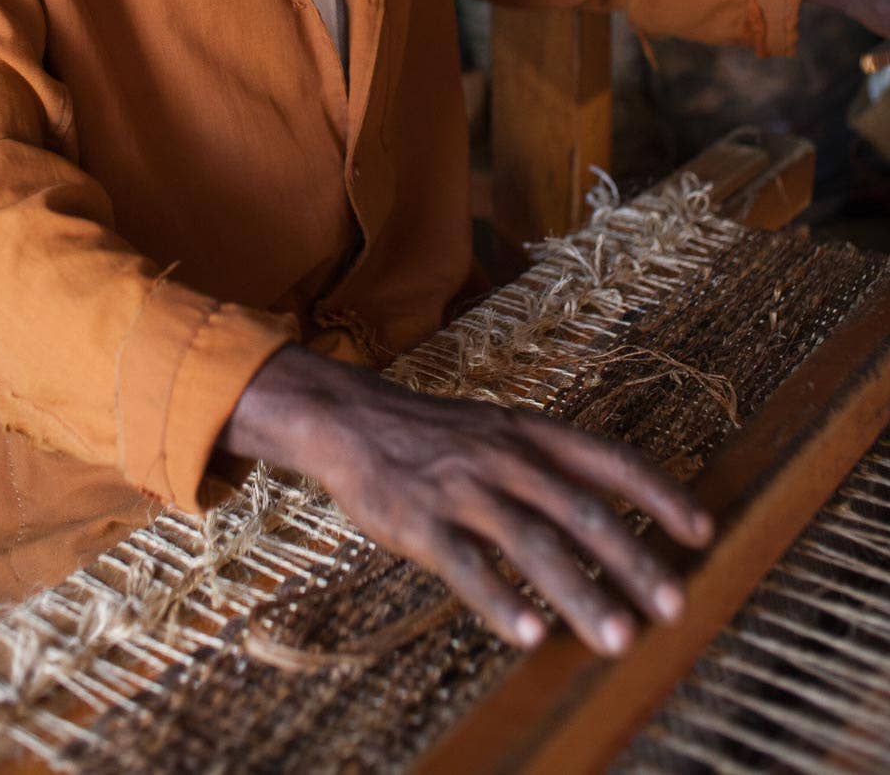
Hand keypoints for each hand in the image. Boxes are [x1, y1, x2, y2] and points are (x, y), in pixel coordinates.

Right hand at [218, 345, 712, 655]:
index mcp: (532, 433)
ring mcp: (464, 489)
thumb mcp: (500, 433)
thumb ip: (550, 471)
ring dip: (580, 593)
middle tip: (674, 606)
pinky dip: (501, 601)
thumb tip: (612, 524)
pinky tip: (530, 635)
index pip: (611, 461)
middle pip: (580, 510)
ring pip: (532, 543)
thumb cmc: (437, 437)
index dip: (660, 494)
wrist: (352, 418)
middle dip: (632, 560)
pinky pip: (467, 567)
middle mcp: (506, 457)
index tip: (703, 532)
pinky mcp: (421, 521)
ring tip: (618, 639)